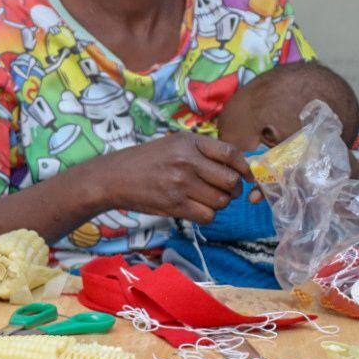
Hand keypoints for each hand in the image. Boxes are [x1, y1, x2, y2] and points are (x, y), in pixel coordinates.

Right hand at [94, 132, 255, 223]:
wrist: (113, 178)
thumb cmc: (145, 161)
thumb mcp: (173, 144)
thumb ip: (202, 151)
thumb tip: (237, 165)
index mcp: (189, 143)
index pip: (231, 154)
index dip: (245, 167)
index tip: (246, 176)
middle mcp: (187, 162)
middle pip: (230, 181)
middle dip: (233, 189)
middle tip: (223, 190)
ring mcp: (181, 184)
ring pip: (221, 201)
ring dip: (219, 203)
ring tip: (206, 199)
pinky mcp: (174, 205)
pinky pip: (207, 216)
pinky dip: (206, 215)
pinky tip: (196, 209)